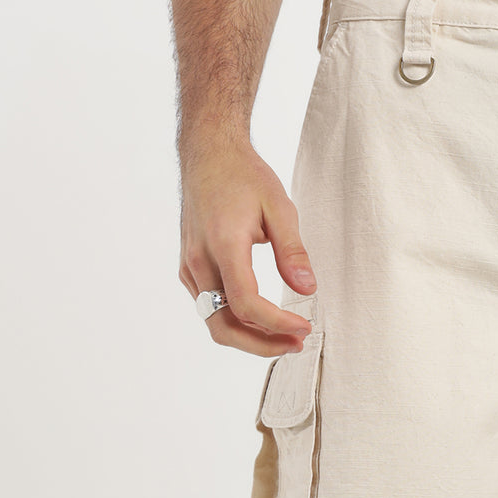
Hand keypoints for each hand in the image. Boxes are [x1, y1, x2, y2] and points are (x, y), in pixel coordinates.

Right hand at [179, 140, 316, 357]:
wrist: (207, 153)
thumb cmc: (243, 175)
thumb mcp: (279, 206)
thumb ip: (292, 250)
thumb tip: (307, 289)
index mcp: (222, 244)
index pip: (245, 303)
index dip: (277, 325)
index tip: (305, 327)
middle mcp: (199, 261)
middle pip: (224, 326)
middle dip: (262, 345)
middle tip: (296, 343)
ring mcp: (190, 268)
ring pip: (215, 322)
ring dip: (250, 338)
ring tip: (285, 337)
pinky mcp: (189, 270)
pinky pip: (210, 309)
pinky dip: (237, 322)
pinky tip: (263, 320)